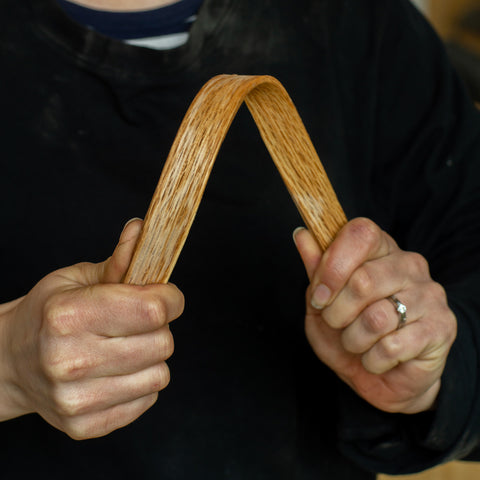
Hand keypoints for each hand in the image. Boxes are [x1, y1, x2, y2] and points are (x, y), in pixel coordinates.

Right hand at [0, 219, 183, 438]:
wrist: (9, 362)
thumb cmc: (47, 314)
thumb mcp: (77, 278)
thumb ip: (118, 259)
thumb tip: (143, 230)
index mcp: (68, 316)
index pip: (152, 310)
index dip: (171, 298)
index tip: (166, 295)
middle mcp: (70, 360)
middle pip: (162, 343)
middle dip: (159, 327)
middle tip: (137, 322)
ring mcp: (76, 399)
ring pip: (159, 374)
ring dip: (151, 357)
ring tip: (125, 346)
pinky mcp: (85, 424)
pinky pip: (147, 400)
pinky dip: (140, 382)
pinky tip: (117, 371)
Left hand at [293, 218, 456, 413]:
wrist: (380, 377)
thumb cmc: (349, 333)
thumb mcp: (322, 301)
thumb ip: (314, 268)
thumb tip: (301, 234)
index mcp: (381, 249)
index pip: (360, 234)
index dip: (332, 266)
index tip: (319, 295)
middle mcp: (409, 265)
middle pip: (363, 280)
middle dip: (336, 312)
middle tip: (336, 324)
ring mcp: (429, 295)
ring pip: (377, 317)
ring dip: (353, 339)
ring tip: (357, 342)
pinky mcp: (442, 327)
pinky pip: (392, 346)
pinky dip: (373, 359)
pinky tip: (378, 357)